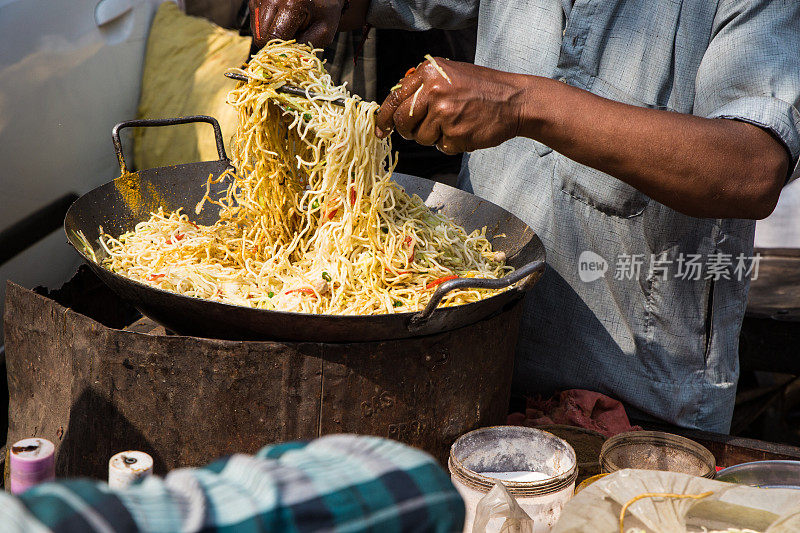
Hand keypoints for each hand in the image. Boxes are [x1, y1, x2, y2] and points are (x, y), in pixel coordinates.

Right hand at [249, 0, 345, 47]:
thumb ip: (305, 48)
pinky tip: (280, 21)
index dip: (281, 51)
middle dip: (276, 43)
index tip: (291, 52)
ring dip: (270, 35)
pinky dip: (267, 28)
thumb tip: (285, 60)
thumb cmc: (324, 13)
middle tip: (292, 37)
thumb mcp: (323, 32)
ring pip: (256, 32)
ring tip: (287, 26)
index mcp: (291, 4)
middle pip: (261, 37)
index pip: (274, 38)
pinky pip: (255, 24)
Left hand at [375, 58, 531, 154]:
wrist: (515, 101)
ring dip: (435, 136)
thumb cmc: (483, 88)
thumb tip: (397, 105)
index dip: (385, 117)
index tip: (381, 129)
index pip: (394, 98)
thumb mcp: (449, 74)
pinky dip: (451, 144)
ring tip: (456, 122)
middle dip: (409, 130)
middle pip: (404, 121)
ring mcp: (444, 114)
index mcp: (429, 73)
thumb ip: (423, 86)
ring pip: (421, 138)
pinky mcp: (455, 134)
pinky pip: (441, 147)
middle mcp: (433, 91)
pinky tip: (465, 130)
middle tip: (421, 130)